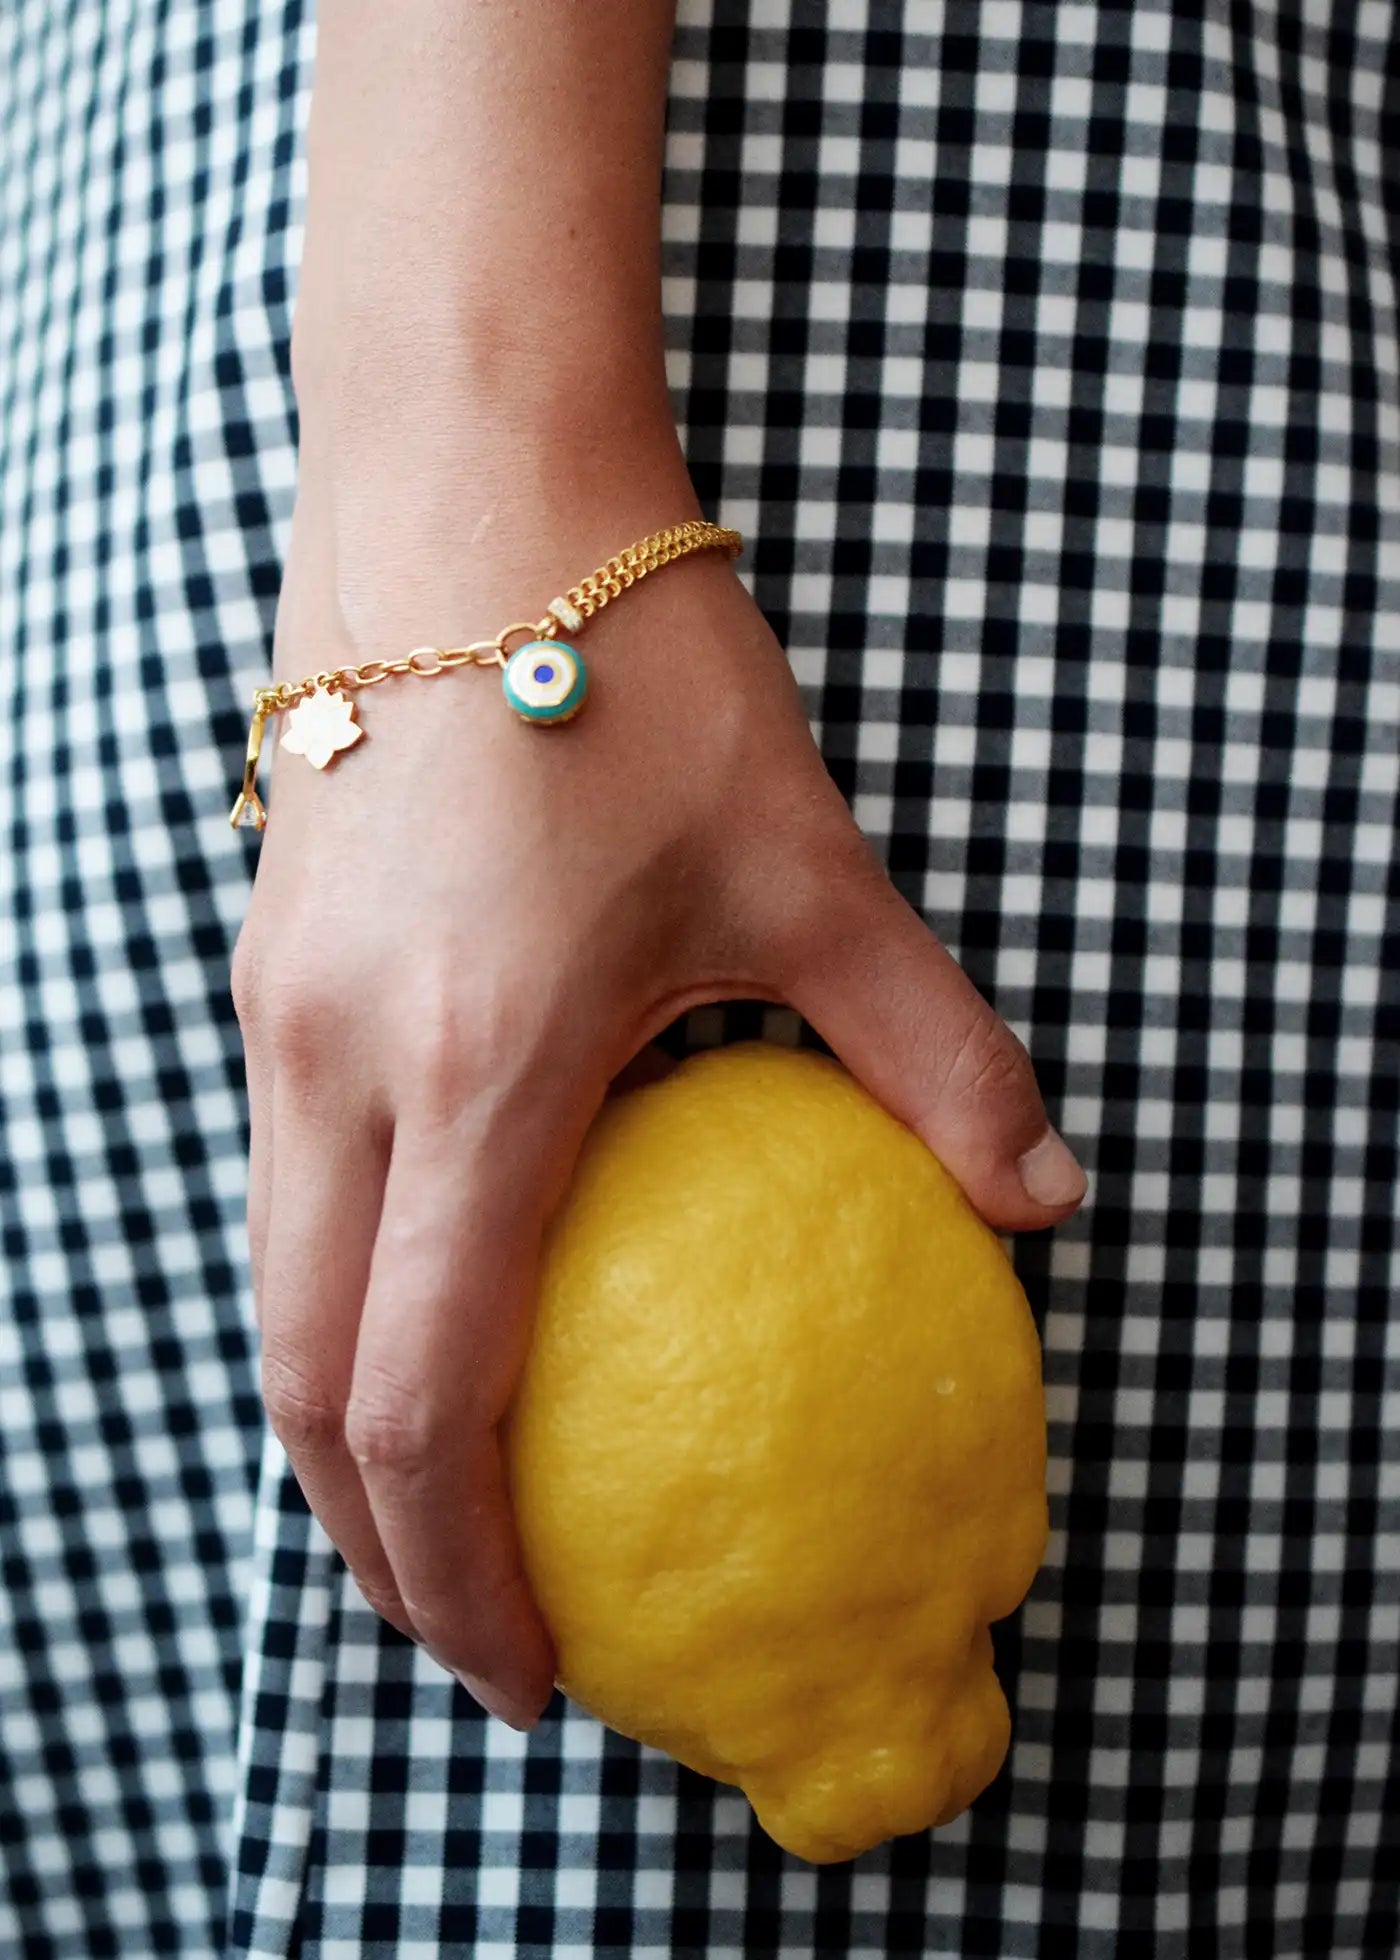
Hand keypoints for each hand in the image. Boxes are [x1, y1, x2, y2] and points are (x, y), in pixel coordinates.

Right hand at [230, 459, 1086, 1729]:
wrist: (469, 480)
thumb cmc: (638, 664)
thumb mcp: (812, 868)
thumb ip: (931, 1048)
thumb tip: (1039, 1195)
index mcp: (471, 1068)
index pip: (423, 1401)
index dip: (466, 1574)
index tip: (536, 1666)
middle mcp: (334, 1064)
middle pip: (304, 1386)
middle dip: (380, 1549)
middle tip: (484, 1630)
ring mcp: (274, 1015)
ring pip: (272, 1292)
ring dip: (344, 1432)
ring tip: (445, 1505)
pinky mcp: (265, 968)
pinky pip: (280, 1185)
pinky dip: (338, 1299)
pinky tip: (428, 1301)